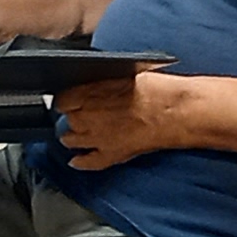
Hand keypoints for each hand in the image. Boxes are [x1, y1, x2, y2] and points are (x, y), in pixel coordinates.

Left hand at [55, 74, 183, 169]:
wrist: (175, 111)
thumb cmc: (157, 89)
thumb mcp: (125, 73)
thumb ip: (104, 83)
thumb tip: (96, 85)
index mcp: (89, 93)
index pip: (62, 99)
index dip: (66, 100)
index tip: (70, 100)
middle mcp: (87, 116)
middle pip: (66, 120)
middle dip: (71, 117)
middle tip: (78, 115)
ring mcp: (98, 138)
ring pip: (70, 140)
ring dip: (71, 137)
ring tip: (74, 136)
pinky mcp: (111, 154)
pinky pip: (88, 163)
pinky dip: (80, 162)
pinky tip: (76, 161)